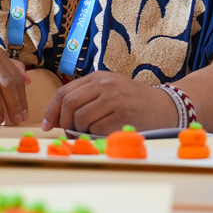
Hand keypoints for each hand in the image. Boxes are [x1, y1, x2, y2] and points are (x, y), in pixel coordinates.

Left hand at [41, 71, 179, 133]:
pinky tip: (102, 134)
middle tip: (69, 132)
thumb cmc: (132, 102)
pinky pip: (96, 128)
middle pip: (69, 103)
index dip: (52, 110)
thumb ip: (84, 99)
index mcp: (97, 77)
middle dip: (64, 121)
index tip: (47, 125)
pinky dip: (94, 135)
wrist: (166, 107)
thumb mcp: (107, 91)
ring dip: (79, 130)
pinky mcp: (123, 114)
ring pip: (81, 117)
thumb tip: (55, 119)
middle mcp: (105, 84)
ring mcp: (114, 98)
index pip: (64, 92)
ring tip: (88, 132)